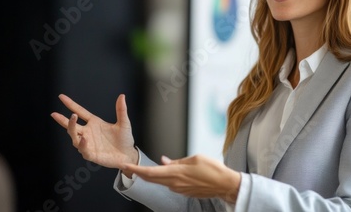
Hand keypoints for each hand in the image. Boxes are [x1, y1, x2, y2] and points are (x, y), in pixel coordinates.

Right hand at [51, 94, 137, 174]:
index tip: (61, 97)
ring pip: (74, 138)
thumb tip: (122, 95)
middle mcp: (88, 132)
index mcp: (94, 123)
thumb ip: (121, 110)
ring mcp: (88, 144)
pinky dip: (82, 144)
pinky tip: (84, 138)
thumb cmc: (125, 138)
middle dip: (65, 120)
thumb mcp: (124, 123)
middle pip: (72, 126)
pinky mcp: (91, 154)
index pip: (80, 111)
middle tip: (59, 114)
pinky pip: (83, 149)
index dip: (70, 104)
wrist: (129, 154)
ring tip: (73, 119)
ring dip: (72, 129)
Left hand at [123, 154, 240, 203]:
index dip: (136, 170)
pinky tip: (165, 172)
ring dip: (151, 176)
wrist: (224, 185)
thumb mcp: (195, 158)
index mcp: (176, 173)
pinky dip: (163, 178)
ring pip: (160, 181)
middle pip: (151, 179)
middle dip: (139, 173)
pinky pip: (170, 184)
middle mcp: (175, 183)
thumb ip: (177, 161)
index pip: (150, 173)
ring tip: (143, 169)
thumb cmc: (213, 169)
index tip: (125, 166)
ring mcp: (179, 189)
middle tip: (128, 167)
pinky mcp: (184, 191)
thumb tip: (164, 161)